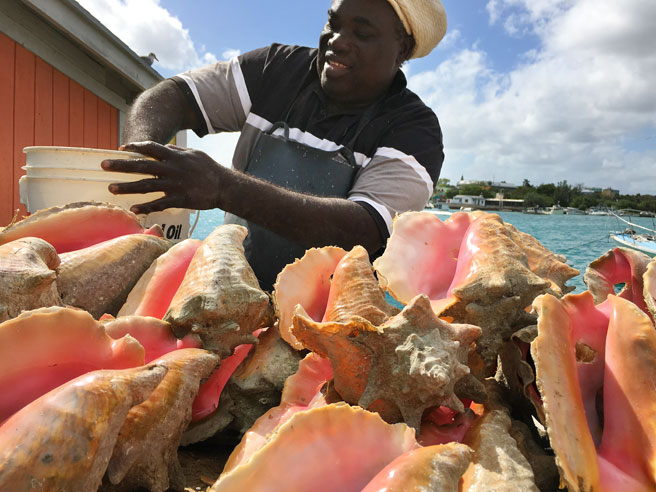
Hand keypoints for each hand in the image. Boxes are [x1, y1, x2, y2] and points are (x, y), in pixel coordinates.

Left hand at [101, 141, 223, 213]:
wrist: (224, 186)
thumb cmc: (209, 168)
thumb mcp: (194, 153)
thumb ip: (176, 151)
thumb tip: (161, 147)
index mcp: (175, 156)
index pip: (150, 148)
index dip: (135, 147)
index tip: (121, 149)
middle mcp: (172, 169)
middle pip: (142, 166)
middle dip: (122, 166)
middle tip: (104, 165)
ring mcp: (175, 185)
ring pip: (147, 186)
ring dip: (127, 187)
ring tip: (111, 188)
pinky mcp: (180, 199)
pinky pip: (159, 203)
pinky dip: (146, 206)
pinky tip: (133, 209)